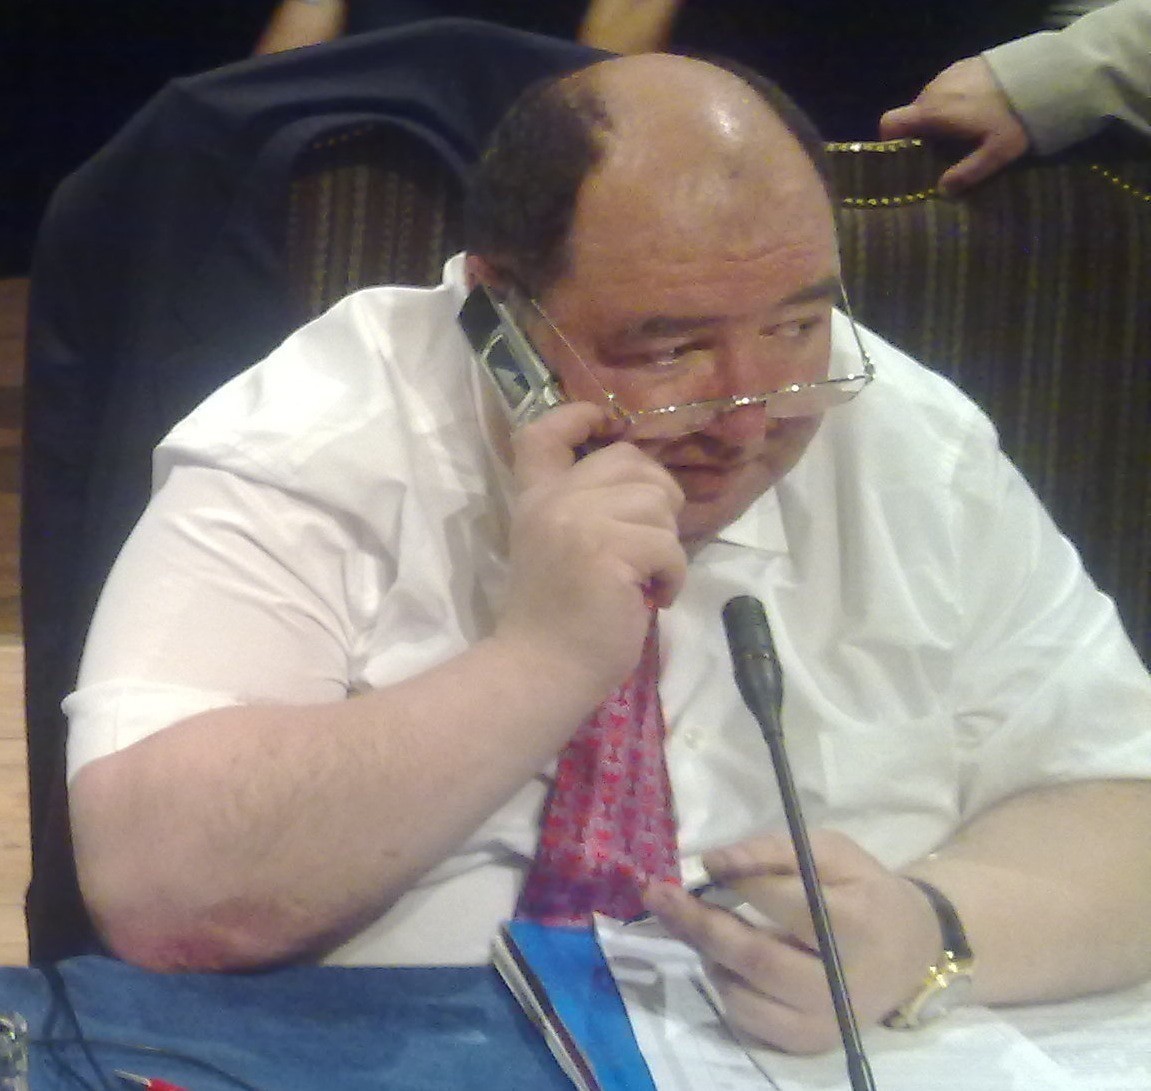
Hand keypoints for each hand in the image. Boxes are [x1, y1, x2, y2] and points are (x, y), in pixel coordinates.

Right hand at [498, 402, 686, 694]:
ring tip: (649, 579)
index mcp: (535, 498)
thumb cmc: (557, 620)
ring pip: (658, 503)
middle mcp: (553, 500)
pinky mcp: (609, 550)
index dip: (579, 415)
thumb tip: (648, 484)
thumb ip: (582, 507)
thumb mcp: (556, 547)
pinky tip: (656, 598)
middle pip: (630, 460)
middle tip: (650, 543)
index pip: (542, 433)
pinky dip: (674, 576)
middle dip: (658, 498)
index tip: (606, 423)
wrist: (540, 671)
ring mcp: (579, 522)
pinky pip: (669, 545)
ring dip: (667, 545)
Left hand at [643, 831, 941, 1053]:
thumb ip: (773, 850)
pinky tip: (723, 958)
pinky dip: (725, 986)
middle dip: (698, 924)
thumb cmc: (864, 890)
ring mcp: (825, 1022)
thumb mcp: (831, 852)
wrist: (912, 950)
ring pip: (743, 994)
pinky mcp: (810, 1044)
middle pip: (754, 958)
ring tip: (692, 922)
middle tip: (657, 895)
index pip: (785, 903)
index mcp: (855, 923)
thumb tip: (714, 862)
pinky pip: (748, 1020)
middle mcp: (840, 983)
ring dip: (706, 954)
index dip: (739, 881)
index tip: (704, 863)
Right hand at [880, 57, 1030, 194]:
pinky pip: (948, 86)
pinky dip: (953, 99)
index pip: (889, 123)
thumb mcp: (996, 153)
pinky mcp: (965, 63)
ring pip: (930, 100)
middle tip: (944, 149)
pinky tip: (977, 107)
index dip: (890, 141)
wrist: (1045, 73)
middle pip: (912, 115)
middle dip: (922, 132)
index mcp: (932, 112)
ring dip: (939, 116)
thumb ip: (966, 174)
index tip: (906, 155)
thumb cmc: (1015, 117)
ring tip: (964, 128)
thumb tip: (942, 191)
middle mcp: (933, 90)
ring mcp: (949, 73)